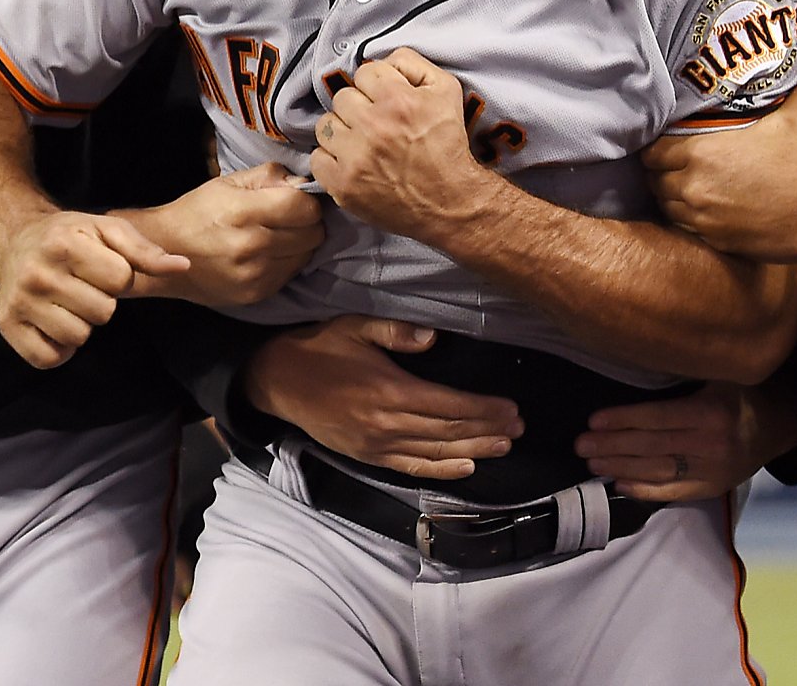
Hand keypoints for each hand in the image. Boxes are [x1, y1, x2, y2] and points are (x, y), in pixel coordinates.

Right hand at [0, 210, 189, 368]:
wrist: (15, 241)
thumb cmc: (70, 236)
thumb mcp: (108, 230)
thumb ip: (146, 250)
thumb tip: (183, 266)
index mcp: (65, 244)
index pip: (121, 280)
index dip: (119, 277)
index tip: (101, 267)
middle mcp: (37, 274)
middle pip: (103, 312)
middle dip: (101, 301)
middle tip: (83, 285)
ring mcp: (19, 302)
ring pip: (78, 337)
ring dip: (81, 324)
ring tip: (69, 302)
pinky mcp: (8, 326)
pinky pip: (49, 358)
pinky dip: (59, 349)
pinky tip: (54, 323)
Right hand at [115, 162, 323, 307]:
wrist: (165, 251)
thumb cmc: (198, 212)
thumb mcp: (228, 183)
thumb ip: (268, 177)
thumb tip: (303, 182)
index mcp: (242, 212)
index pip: (305, 207)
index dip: (307, 199)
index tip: (297, 198)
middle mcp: (250, 247)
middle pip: (313, 233)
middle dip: (307, 221)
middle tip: (290, 216)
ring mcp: (254, 275)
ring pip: (307, 254)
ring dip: (300, 243)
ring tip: (278, 235)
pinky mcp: (256, 293)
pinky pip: (291, 273)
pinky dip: (287, 261)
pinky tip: (268, 253)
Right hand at [244, 316, 522, 479]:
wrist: (277, 381)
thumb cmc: (320, 348)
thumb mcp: (354, 325)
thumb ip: (395, 330)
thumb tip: (433, 337)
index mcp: (388, 390)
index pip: (448, 405)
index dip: (483, 409)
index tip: (511, 408)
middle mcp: (386, 423)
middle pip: (448, 432)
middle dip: (487, 430)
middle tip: (518, 428)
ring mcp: (376, 445)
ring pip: (435, 453)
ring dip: (474, 451)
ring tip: (504, 446)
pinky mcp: (368, 456)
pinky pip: (411, 467)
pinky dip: (441, 471)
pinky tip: (466, 468)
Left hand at [311, 48, 491, 239]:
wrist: (450, 202)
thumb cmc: (449, 144)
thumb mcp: (447, 90)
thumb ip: (413, 64)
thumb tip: (384, 60)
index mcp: (398, 100)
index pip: (364, 72)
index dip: (377, 85)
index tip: (386, 100)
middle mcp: (374, 126)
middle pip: (342, 98)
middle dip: (358, 107)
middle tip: (375, 123)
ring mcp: (355, 157)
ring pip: (325, 126)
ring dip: (341, 131)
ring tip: (360, 142)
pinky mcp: (344, 185)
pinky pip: (317, 159)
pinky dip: (331, 159)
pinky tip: (350, 162)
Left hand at [574, 381, 796, 501]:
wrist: (780, 425)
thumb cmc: (741, 393)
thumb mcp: (720, 373)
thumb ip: (685, 373)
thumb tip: (638, 361)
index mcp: (709, 412)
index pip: (656, 418)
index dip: (623, 420)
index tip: (593, 421)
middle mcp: (710, 445)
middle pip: (651, 447)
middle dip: (611, 446)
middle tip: (580, 445)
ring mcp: (711, 471)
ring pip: (657, 471)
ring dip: (620, 467)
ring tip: (592, 463)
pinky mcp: (712, 489)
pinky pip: (673, 492)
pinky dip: (644, 490)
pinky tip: (620, 484)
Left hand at [644, 75, 796, 260]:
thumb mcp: (793, 123)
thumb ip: (796, 96)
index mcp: (703, 154)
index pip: (654, 153)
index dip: (656, 150)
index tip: (663, 149)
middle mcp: (694, 186)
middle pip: (655, 181)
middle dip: (661, 174)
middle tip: (674, 170)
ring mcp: (702, 217)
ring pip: (667, 207)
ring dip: (672, 198)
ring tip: (686, 191)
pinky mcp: (714, 241)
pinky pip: (685, 229)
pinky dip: (688, 220)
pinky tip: (702, 212)